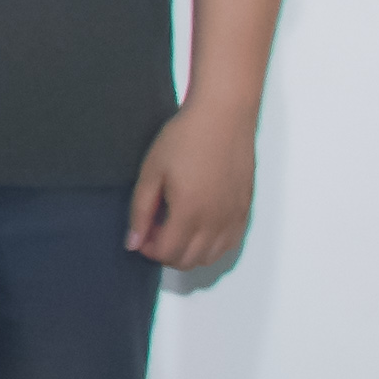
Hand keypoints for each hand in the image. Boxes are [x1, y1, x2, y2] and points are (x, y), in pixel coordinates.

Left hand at [125, 103, 256, 270]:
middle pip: (189, 261)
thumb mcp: (151, 172)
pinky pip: (230, 244)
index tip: (141, 233)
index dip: (149, 249)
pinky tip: (198, 226)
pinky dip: (211, 246)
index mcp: (190, 212)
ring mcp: (234, 218)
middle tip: (154, 229)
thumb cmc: (184, 139)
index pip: (168, 253)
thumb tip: (133, 243)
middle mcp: (216, 221)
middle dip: (166, 253)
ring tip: (174, 226)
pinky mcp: (245, 210)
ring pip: (211, 257)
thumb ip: (140, 211)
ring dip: (189, 252)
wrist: (223, 118)